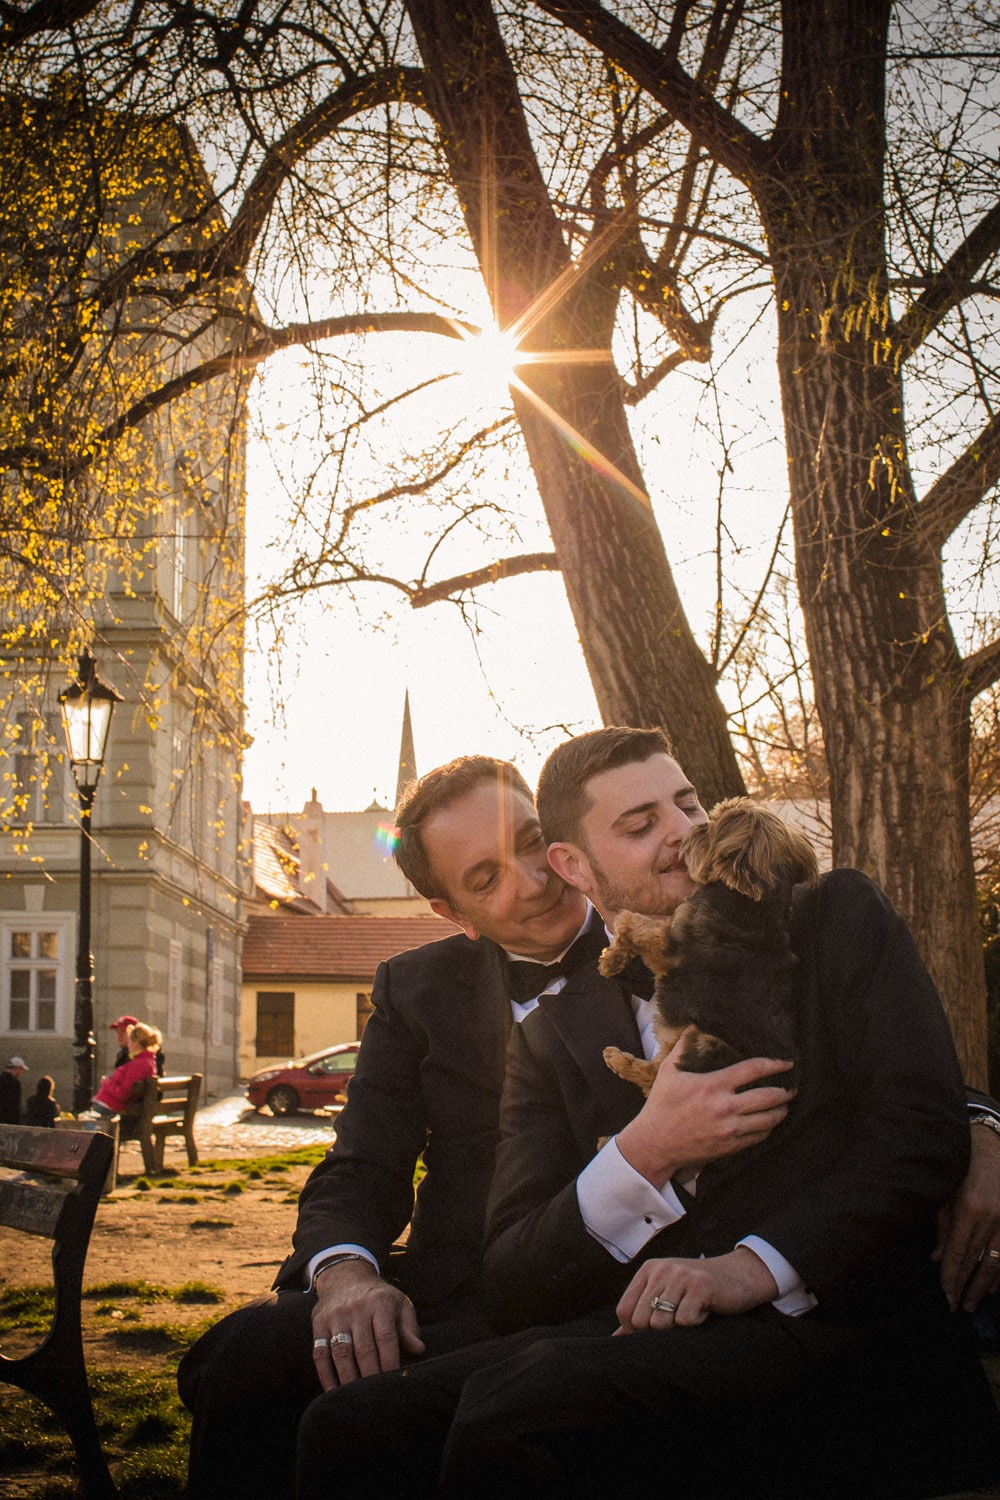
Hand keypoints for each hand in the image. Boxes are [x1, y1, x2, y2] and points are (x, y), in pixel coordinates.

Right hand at [310, 1259, 424, 1390]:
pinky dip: (326, 1375)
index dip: (390, 1361)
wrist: (345, 1276)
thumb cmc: (379, 1298)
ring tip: (356, 1398)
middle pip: (363, 1348)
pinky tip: (333, 1392)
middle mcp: (357, 1309)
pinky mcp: (319, 1324)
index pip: (385, 1337)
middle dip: (370, 1376)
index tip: (393, 1381)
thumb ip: (409, 1327)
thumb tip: (419, 1349)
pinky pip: (320, 1353)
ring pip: (341, 1353)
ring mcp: (336, 1317)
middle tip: (376, 1397)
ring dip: (348, 1379)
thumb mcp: (399, 1303)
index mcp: (380, 1303)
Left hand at [615, 1247, 779, 1331]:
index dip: (633, 1332)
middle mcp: (661, 1269)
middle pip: (640, 1321)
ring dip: (678, 1328)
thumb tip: (614, 1340)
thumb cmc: (698, 1291)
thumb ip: (641, 1312)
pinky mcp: (700, 1285)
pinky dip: (696, 1324)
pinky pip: (685, 1321)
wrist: (740, 1275)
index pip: (624, 1311)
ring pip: (661, 1324)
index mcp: (649, 1270)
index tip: (652, 1335)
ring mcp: (680, 1275)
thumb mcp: (666, 1294)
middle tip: (678, 1322)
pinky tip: (705, 1310)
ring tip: (692, 1312)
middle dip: (658, 1333)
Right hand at [616, 1037, 794, 1188]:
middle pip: (768, 1097)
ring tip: (785, 1105)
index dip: (774, 1064)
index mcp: (712, 1085)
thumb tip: (692, 1025)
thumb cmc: (661, 1106)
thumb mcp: (669, 1072)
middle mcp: (725, 1107)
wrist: (655, 1144)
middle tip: (792, 1086)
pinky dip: (768, 1129)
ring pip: (768, 1120)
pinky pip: (759, 1137)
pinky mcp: (730, 1147)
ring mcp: (730, 1129)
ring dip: (781, 1111)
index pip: (753, 1070)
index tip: (786, 1062)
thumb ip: (684, 1047)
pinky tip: (769, 1122)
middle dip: (785, 1091)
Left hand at [933, 1121, 999, 1311]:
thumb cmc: (963, 1171)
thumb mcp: (946, 1195)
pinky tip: (996, 1287)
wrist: (992, 1149)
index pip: (957, 1253)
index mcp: (968, 1209)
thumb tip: (937, 1260)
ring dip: (986, 1285)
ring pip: (997, 1262)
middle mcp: (991, 1218)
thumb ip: (942, 1228)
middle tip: (958, 1307)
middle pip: (977, 1261)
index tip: (946, 1296)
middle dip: (966, 1286)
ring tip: (975, 1302)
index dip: (951, 1277)